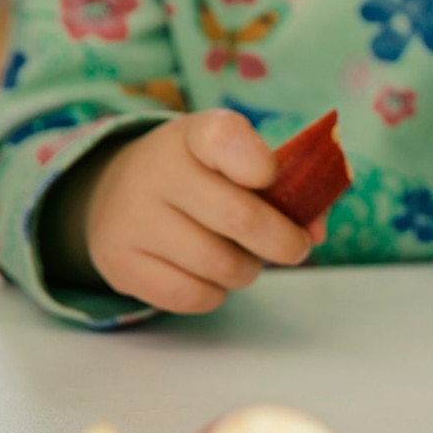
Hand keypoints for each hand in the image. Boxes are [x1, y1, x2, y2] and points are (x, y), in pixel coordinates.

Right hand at [67, 111, 314, 313]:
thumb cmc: (201, 181)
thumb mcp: (236, 165)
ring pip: (221, 265)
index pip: (223, 137)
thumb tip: (316, 231)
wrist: (116, 197)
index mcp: (192, 136)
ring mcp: (131, 218)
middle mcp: (155, 171)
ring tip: (240, 256)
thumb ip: (289, 188)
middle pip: (239, 218)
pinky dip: (215, 293)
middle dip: (283, 242)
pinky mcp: (119, 263)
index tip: (271, 177)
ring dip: (247, 269)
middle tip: (295, 247)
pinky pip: (193, 295)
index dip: (256, 162)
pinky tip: (208, 274)